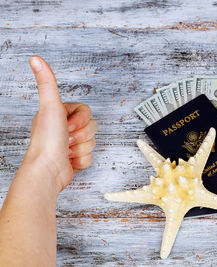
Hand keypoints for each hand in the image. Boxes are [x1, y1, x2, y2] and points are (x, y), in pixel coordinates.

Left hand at [23, 56, 97, 192]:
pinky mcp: (74, 158)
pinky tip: (70, 160)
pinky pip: (91, 156)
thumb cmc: (47, 141)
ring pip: (92, 141)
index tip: (68, 125)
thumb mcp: (50, 106)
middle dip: (82, 134)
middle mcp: (62, 129)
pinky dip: (82, 160)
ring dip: (82, 147)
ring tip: (67, 150)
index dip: (82, 119)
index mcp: (57, 115)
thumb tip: (35, 59)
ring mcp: (69, 144)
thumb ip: (47, 82)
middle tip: (67, 138)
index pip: (86, 111)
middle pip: (92, 126)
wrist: (48, 170)